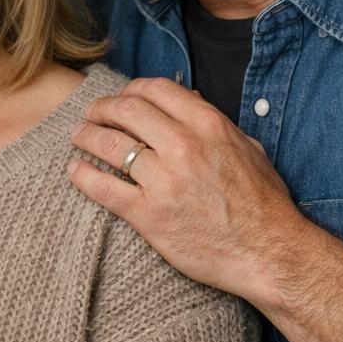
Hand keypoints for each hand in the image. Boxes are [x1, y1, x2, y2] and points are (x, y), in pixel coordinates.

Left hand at [68, 77, 307, 302]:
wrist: (268, 252)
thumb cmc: (262, 203)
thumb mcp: (248, 149)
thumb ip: (215, 122)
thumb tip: (188, 97)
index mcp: (208, 125)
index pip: (155, 89)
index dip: (130, 89)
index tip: (120, 98)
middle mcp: (184, 146)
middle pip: (126, 110)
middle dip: (101, 108)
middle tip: (90, 114)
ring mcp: (164, 181)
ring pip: (110, 145)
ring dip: (86, 136)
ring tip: (77, 137)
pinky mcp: (149, 215)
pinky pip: (104, 188)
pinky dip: (83, 176)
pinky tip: (74, 171)